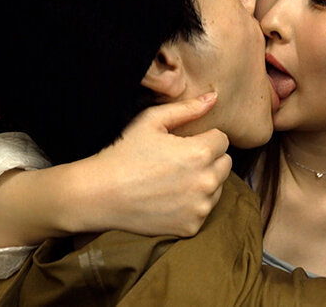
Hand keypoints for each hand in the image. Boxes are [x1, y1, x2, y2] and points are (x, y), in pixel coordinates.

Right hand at [67, 93, 231, 236]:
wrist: (100, 194)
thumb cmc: (124, 153)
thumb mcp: (151, 121)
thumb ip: (187, 108)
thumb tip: (214, 98)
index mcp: (200, 153)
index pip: (222, 140)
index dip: (205, 138)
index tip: (185, 143)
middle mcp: (206, 182)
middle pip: (225, 164)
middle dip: (209, 159)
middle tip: (180, 161)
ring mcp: (200, 208)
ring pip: (218, 188)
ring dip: (204, 182)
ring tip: (174, 180)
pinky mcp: (191, 227)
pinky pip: (204, 210)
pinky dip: (193, 205)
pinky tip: (170, 199)